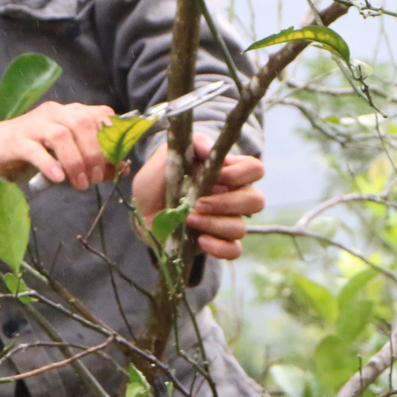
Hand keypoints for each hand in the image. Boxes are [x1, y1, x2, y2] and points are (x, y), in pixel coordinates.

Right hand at [0, 101, 118, 189]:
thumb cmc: (30, 150)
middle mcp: (53, 113)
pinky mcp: (16, 140)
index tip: (117, 161)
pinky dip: (49, 164)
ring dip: (76, 162)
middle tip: (96, 178)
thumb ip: (90, 160)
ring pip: (62, 135)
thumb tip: (121, 169)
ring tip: (80, 184)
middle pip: (83, 124)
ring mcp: (34, 125)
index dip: (113, 137)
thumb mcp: (63, 154)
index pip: (100, 114)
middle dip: (95, 153)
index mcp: (68, 112)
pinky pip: (35, 150)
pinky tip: (57, 177)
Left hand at [133, 133, 265, 260]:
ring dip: (215, 223)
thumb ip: (192, 146)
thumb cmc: (158, 181)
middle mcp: (232, 197)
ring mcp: (225, 222)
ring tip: (189, 218)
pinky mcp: (216, 242)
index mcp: (225, 173)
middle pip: (256, 201)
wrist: (141, 211)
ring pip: (241, 227)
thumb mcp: (169, 157)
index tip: (219, 175)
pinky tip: (200, 239)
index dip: (242, 173)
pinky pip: (233, 250)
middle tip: (199, 202)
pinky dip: (220, 247)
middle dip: (228, 202)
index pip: (254, 169)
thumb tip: (211, 149)